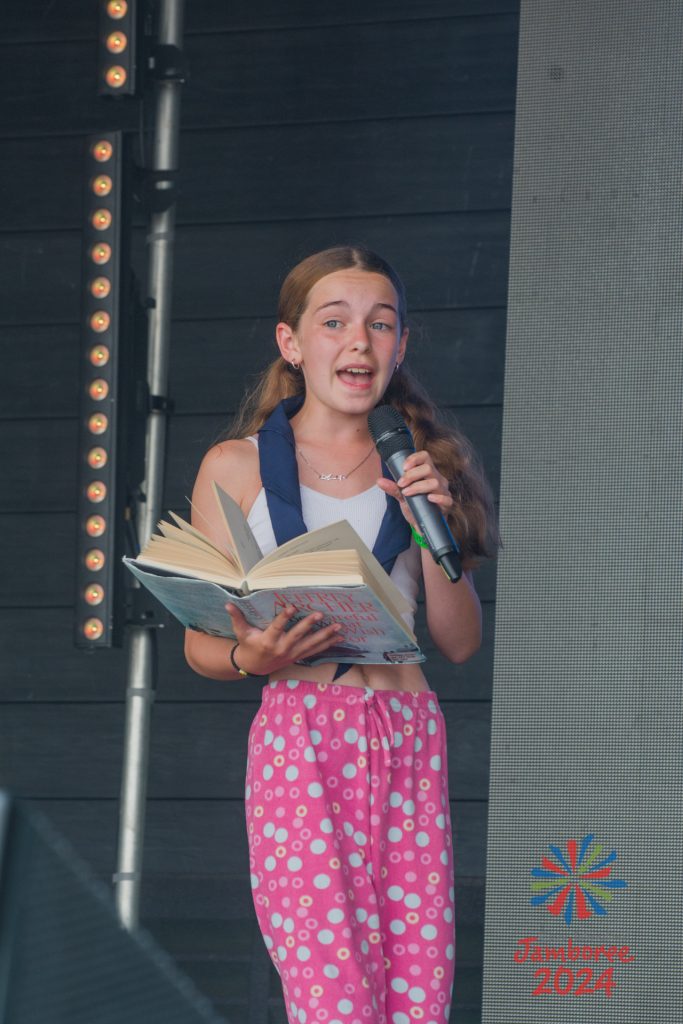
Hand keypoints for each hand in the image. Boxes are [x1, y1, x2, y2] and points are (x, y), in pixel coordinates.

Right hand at [225, 602, 342, 675]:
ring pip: (311, 644)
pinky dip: (327, 645)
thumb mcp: (241, 632)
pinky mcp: (298, 657)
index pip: (277, 627)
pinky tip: (339, 638)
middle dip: (309, 625)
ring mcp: (292, 654)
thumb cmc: (248, 645)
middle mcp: (282, 648)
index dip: (285, 617)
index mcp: (268, 641)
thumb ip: (237, 618)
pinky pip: (315, 651)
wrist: (253, 667)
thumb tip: (228, 604)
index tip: (292, 607)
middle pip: (297, 635)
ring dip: (325, 636)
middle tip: (320, 614)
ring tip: (338, 627)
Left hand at [375, 450, 452, 530]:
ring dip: (418, 486)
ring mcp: (443, 491)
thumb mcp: (402, 497)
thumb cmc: (416, 507)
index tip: (403, 468)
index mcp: (427, 473)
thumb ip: (393, 488)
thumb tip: (379, 481)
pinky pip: (446, 499)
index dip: (414, 459)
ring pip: (435, 482)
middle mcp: (437, 479)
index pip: (425, 457)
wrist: (422, 525)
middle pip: (428, 468)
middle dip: (412, 475)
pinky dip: (437, 498)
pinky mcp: (447, 504)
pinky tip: (428, 499)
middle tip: (401, 484)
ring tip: (407, 493)